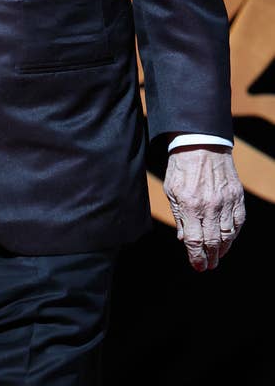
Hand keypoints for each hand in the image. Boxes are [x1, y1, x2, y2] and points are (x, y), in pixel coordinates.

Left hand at [163, 145, 245, 270]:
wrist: (201, 143)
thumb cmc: (182, 166)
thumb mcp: (171, 190)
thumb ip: (178, 215)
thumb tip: (183, 239)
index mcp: (190, 205)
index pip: (194, 240)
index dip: (196, 257)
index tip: (198, 267)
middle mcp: (210, 206)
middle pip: (213, 242)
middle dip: (210, 258)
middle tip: (208, 266)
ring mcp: (226, 201)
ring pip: (228, 235)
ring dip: (223, 249)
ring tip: (217, 255)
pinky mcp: (237, 196)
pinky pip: (238, 222)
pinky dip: (234, 234)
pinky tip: (228, 239)